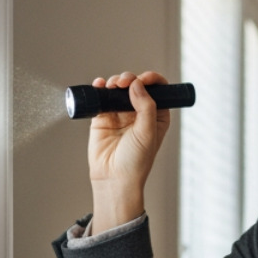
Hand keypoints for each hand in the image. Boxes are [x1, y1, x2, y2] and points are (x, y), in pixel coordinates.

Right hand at [87, 70, 171, 232]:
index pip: (158, 89)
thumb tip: (137, 84)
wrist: (114, 178)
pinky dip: (100, 87)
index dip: (151, 80)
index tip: (142, 79)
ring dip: (115, 81)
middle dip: (129, 79)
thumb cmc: (136, 162)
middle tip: (123, 83)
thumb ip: (146, 106)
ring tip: (112, 86)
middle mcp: (139, 112)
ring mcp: (120, 113)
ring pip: (118, 88)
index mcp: (157, 115)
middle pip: (136, 85)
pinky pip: (102, 96)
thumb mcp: (148, 132)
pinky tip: (99, 85)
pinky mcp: (103, 116)